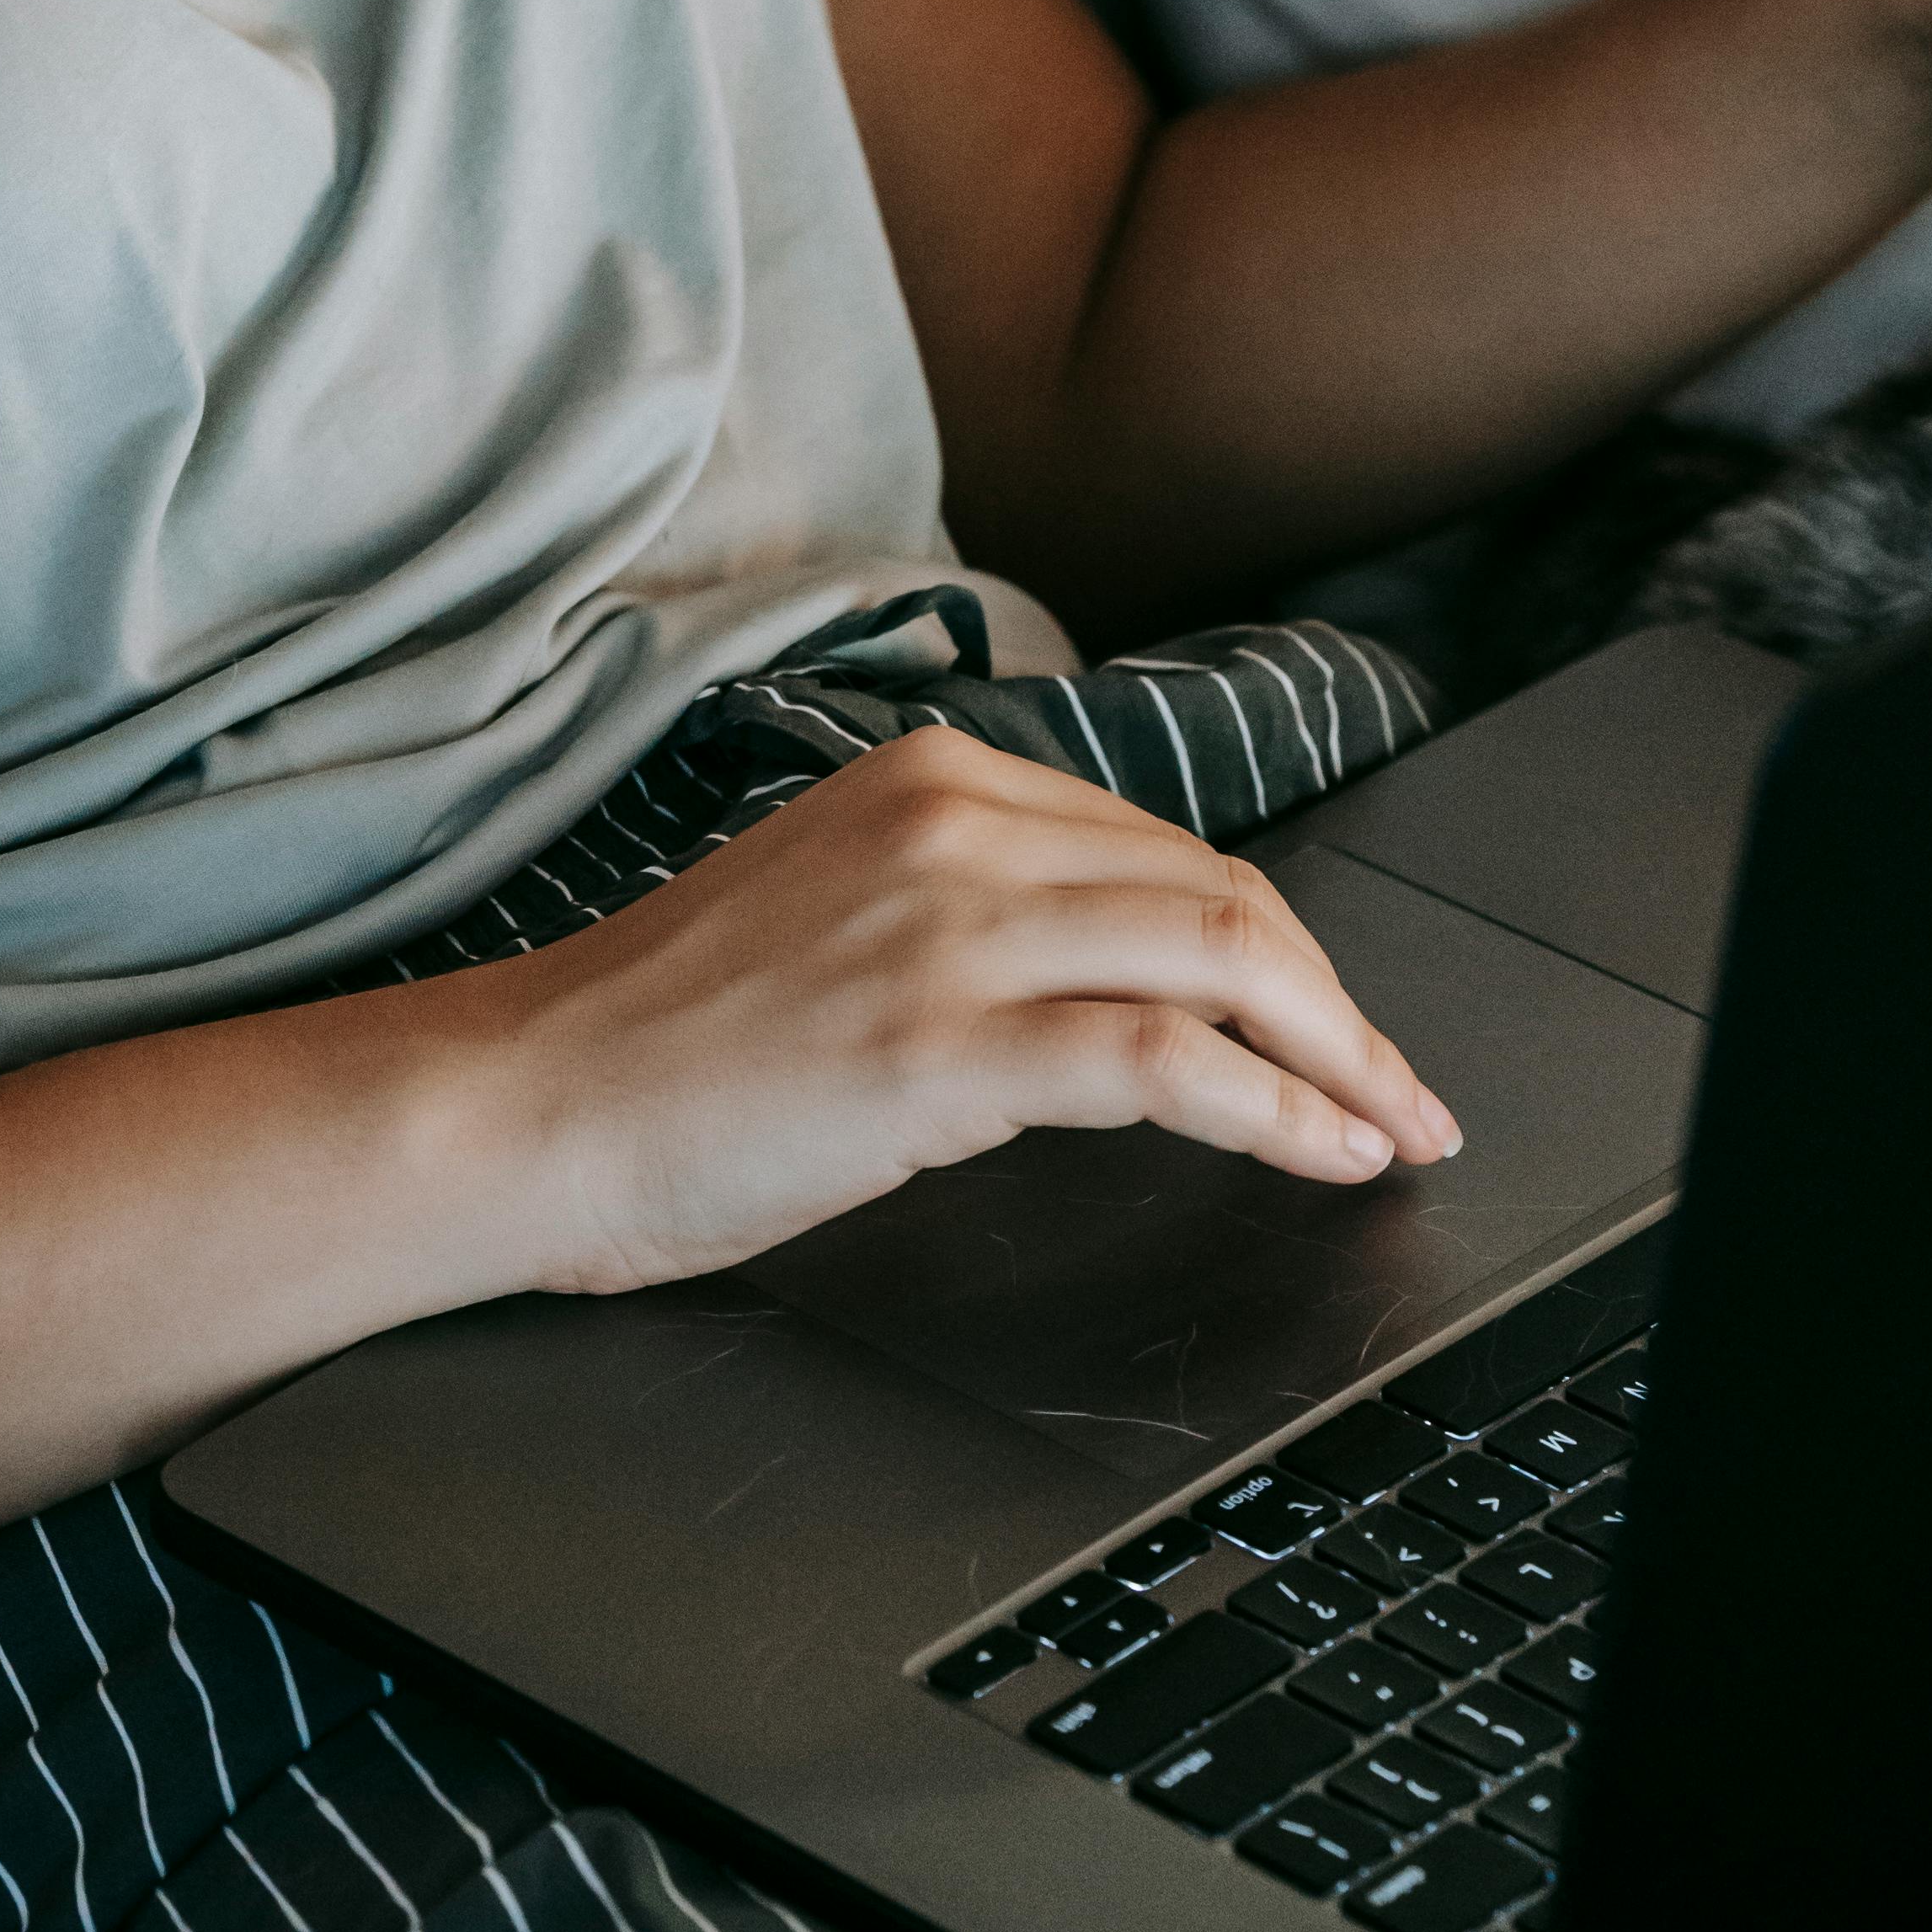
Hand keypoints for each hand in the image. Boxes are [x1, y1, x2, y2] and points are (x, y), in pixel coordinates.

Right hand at [473, 726, 1460, 1295]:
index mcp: (928, 780)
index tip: (1337, 1022)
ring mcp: (948, 927)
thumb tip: (1115, 990)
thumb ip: (968, 917)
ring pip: (1223, 955)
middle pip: (1221, 892)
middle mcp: (952, 826)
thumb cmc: (662, 1042)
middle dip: (1339, 1003)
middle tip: (1400, 1088)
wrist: (531, 1100)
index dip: (1280, 946)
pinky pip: (1167, 1058)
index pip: (1164, 849)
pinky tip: (1324, 1151)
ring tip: (1390, 1125)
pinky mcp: (942, 1042)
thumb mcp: (834, 920)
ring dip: (1340, 1054)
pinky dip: (1279, 1109)